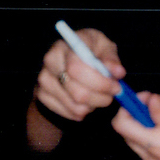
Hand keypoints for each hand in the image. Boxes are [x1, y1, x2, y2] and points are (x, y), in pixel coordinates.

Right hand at [27, 29, 123, 151]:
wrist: (68, 60)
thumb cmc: (91, 52)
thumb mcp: (105, 47)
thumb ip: (112, 59)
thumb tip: (117, 71)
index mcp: (65, 46)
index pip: (77, 68)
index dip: (100, 82)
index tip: (115, 87)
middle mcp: (50, 61)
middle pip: (77, 91)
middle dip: (100, 98)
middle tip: (110, 95)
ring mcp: (44, 79)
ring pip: (75, 105)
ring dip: (93, 105)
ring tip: (98, 97)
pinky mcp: (42, 95)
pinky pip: (69, 113)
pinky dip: (83, 111)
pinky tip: (86, 101)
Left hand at [115, 94, 159, 159]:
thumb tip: (149, 100)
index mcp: (159, 148)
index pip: (121, 125)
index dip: (129, 106)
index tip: (147, 96)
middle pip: (125, 132)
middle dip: (135, 114)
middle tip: (157, 102)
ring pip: (135, 141)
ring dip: (142, 125)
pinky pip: (146, 150)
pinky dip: (150, 137)